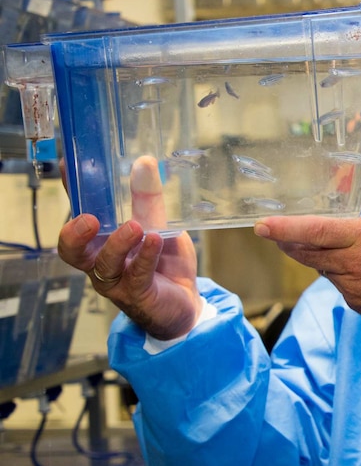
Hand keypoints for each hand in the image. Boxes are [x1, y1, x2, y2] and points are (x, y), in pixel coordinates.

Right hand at [57, 156, 200, 339]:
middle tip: (88, 219)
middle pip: (71, 251)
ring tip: (135, 227)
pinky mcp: (137, 294)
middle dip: (74, 234)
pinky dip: (145, 257)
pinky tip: (155, 241)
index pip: (79, 214)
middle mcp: (101, 260)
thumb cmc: (162, 262)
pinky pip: (136, 276)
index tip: (70, 167)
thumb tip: (144, 162)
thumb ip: (149, 199)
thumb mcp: (159, 224)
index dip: (73, 194)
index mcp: (101, 240)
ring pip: (103, 265)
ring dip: (117, 244)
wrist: (185, 302)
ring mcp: (117, 280)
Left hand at [253, 148, 360, 328]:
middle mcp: (351, 263)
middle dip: (288, 240)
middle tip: (273, 230)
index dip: (285, 228)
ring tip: (319, 241)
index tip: (262, 225)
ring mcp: (351, 286)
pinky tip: (353, 265)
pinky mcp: (355, 303)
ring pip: (320, 267)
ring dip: (315, 254)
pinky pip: (337, 283)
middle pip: (306, 251)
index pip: (314, 231)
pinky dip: (337, 271)